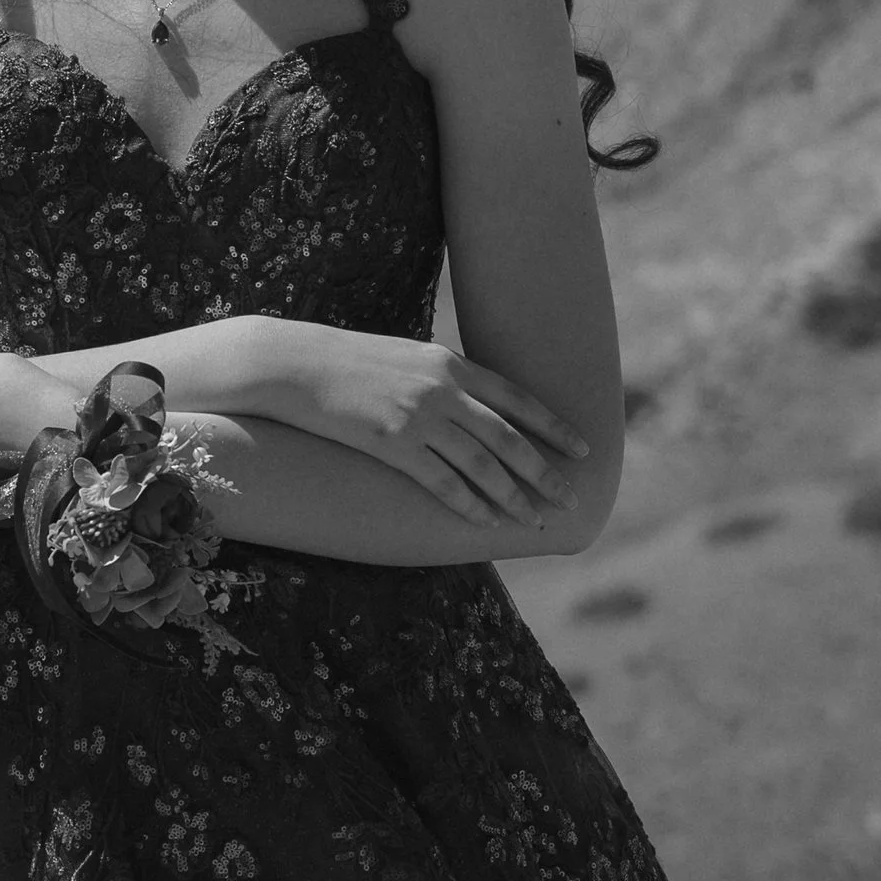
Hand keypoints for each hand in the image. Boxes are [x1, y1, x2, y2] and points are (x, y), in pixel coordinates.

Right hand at [269, 326, 592, 527]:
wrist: (297, 364)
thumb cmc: (349, 362)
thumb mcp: (406, 358)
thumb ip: (443, 379)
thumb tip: (473, 406)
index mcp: (450, 364)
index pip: (517, 399)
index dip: (554, 427)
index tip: (583, 449)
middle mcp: (442, 389)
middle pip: (508, 438)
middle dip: (544, 471)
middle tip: (571, 498)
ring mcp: (418, 417)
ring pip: (481, 464)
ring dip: (513, 496)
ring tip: (534, 520)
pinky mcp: (392, 444)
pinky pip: (442, 482)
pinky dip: (469, 504)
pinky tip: (487, 522)